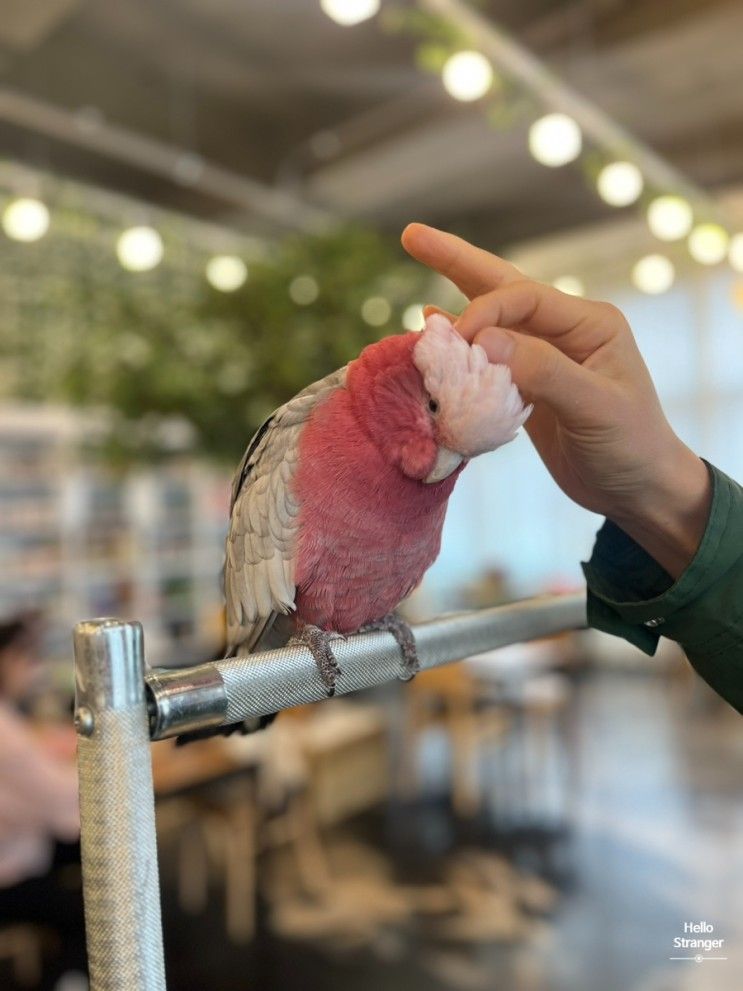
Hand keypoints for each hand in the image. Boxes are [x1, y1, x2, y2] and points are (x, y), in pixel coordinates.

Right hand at [402, 223, 711, 577]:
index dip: (484, 312)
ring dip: (453, 299)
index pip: (523, 298)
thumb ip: (543, 371)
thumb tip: (483, 341)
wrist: (638, 490)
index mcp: (588, 323)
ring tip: (417, 271)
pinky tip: (433, 327)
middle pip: (502, 286)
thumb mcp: (595, 407)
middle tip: (411, 235)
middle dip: (456, 262)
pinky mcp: (527, 388)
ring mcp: (544, 358)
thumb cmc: (630, 445)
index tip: (457, 342)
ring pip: (490, 320)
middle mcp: (564, 331)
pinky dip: (458, 345)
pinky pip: (486, 358)